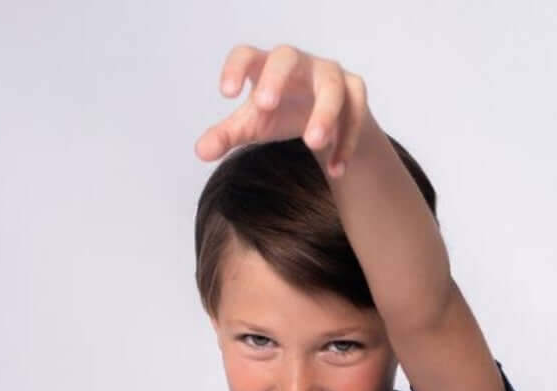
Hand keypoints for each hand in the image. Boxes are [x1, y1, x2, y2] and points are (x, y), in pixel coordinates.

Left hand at [193, 42, 368, 179]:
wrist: (325, 119)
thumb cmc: (281, 113)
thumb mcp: (253, 125)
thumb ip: (227, 136)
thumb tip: (200, 152)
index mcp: (266, 66)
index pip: (246, 54)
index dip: (236, 68)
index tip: (226, 93)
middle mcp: (299, 63)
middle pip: (287, 56)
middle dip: (277, 78)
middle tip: (265, 106)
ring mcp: (330, 75)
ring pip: (331, 86)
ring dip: (324, 113)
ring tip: (314, 144)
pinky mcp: (355, 92)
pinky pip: (355, 113)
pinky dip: (347, 141)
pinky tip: (336, 170)